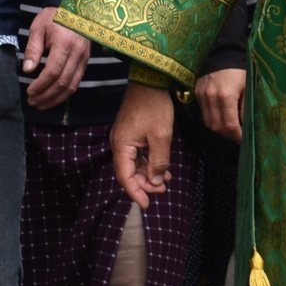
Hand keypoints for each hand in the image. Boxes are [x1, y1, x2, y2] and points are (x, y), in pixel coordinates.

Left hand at [21, 11, 89, 107]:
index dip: (40, 85)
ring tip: (41, 104)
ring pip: (72, 86)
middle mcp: (78, 54)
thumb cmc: (55, 17)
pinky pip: (76, 82)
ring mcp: (84, 59)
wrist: (76, 9)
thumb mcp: (38, 28)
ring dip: (56, 98)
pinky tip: (54, 96)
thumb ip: (33, 50)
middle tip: (33, 102)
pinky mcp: (86, 61)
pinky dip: (65, 93)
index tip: (29, 92)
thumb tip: (28, 71)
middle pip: (63, 83)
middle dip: (46, 96)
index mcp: (65, 44)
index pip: (53, 72)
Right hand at [111, 81, 175, 209]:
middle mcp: (119, 144)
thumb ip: (158, 161)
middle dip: (144, 184)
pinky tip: (163, 169)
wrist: (151, 80)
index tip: (146, 204)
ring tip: (165, 182)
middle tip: (162, 191)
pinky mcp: (132, 134)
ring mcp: (125, 139)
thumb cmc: (155, 106)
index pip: (124, 177)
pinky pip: (138, 154)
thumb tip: (155, 182)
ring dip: (148, 174)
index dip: (135, 192)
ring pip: (134, 164)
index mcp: (122, 146)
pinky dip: (149, 163)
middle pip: (128, 172)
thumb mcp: (161, 136)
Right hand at [195, 68, 247, 140]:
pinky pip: (203, 114)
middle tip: (237, 134)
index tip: (243, 140)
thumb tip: (245, 126)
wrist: (221, 53)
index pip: (229, 125)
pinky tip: (221, 116)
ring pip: (208, 122)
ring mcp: (202, 96)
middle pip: (217, 127)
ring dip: (219, 128)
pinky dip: (212, 119)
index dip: (237, 136)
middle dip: (228, 134)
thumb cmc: (239, 70)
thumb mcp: (247, 87)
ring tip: (230, 126)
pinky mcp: (196, 94)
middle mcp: (211, 98)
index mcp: (226, 96)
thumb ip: (245, 108)